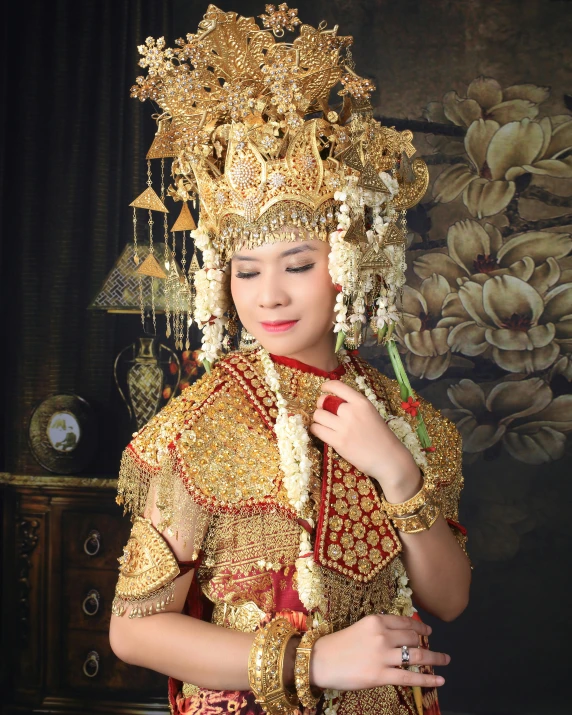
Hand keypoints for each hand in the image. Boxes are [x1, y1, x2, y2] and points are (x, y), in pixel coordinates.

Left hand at [310, 380, 419, 495]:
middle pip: (323, 401)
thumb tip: (333, 402)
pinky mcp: (338, 441)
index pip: (338, 386)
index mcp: (361, 402)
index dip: (327, 386)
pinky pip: (317, 430)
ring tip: (324, 425)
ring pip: (317, 416)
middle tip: (325, 413)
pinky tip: (322, 433)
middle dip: (321, 406)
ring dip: (318, 420)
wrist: (388, 458)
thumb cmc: (381, 437)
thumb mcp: (371, 413)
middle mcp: (351, 411)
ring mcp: (344, 427)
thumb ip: (354, 406)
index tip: (323, 389)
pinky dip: (316, 430)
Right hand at [310, 614, 448, 690]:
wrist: (321, 660)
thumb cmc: (337, 645)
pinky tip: (439, 680)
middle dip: (429, 643)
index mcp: (376, 621)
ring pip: (417, 656)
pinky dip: (428, 679)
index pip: (405, 622)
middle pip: (413, 638)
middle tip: (439, 649)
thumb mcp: (360, 628)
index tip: (428, 632)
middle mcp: (382, 635)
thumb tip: (399, 637)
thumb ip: (379, 630)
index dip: (420, 627)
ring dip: (435, 658)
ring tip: (446, 661)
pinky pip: (410, 678)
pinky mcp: (381, 675)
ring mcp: (383, 656)